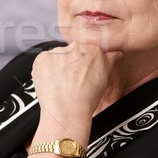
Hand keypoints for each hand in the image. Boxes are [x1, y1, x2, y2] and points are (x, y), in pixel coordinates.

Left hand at [26, 42, 122, 157]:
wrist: (67, 110)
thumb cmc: (85, 99)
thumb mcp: (104, 78)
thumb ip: (109, 60)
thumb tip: (114, 52)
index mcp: (92, 49)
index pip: (86, 49)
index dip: (82, 63)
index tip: (80, 72)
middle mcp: (75, 47)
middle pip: (70, 52)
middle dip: (69, 64)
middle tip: (70, 80)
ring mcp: (57, 52)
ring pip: (56, 57)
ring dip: (56, 67)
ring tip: (61, 83)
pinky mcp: (42, 58)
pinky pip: (43, 62)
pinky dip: (45, 70)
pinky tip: (52, 82)